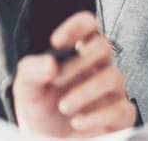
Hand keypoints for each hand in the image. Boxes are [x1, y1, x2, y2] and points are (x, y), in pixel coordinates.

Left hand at [12, 12, 136, 136]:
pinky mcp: (120, 117)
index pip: (88, 26)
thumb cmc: (40, 111)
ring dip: (85, 91)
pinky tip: (78, 122)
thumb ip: (32, 70)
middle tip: (56, 79)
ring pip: (114, 77)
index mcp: (78, 54)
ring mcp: (111, 92)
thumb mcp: (27, 88)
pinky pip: (121, 109)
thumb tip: (50, 62)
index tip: (56, 42)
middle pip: (104, 46)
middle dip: (79, 62)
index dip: (77, 26)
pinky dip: (97, 115)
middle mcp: (98, 69)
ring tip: (64, 106)